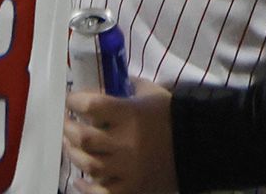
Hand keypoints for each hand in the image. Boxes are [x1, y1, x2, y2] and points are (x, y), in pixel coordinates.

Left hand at [63, 79, 176, 193]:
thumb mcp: (152, 93)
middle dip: (68, 129)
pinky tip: (79, 180)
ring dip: (73, 155)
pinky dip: (87, 188)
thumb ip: (129, 86)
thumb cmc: (173, 116)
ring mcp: (128, 169)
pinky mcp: (133, 189)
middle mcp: (125, 143)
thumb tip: (109, 83)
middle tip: (66, 124)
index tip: (71, 100)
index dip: (74, 101)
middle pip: (83, 137)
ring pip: (89, 165)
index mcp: (130, 114)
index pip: (91, 106)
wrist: (199, 146)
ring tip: (70, 146)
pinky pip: (102, 193)